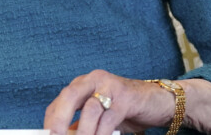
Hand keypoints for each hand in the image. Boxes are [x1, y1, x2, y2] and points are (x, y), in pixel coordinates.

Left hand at [44, 69, 176, 134]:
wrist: (158, 101)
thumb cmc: (125, 109)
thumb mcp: (100, 116)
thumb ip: (82, 124)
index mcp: (84, 84)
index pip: (61, 99)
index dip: (52, 119)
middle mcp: (94, 80)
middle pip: (70, 96)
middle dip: (60, 119)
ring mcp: (110, 87)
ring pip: (90, 109)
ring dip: (84, 132)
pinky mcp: (126, 98)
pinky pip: (109, 117)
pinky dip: (102, 133)